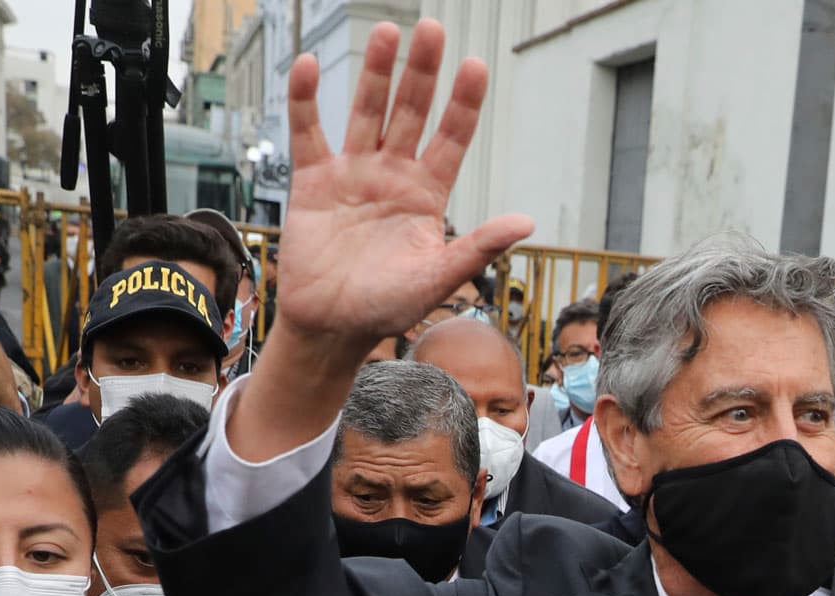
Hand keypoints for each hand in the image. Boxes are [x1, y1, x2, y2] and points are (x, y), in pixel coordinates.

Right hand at [273, 21, 531, 353]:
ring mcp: (353, 173)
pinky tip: (311, 66)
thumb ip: (477, 246)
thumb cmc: (387, 308)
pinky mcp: (313, 181)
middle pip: (410, 112)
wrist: (331, 327)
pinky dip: (307, 100)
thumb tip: (526, 221)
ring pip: (366, 112)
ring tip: (385, 31)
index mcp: (427, 195)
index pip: (451, 139)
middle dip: (421, 73)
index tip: (476, 66)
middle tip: (430, 29)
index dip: (463, 104)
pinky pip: (309, 132)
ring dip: (375, 74)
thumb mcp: (438, 278)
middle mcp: (393, 175)